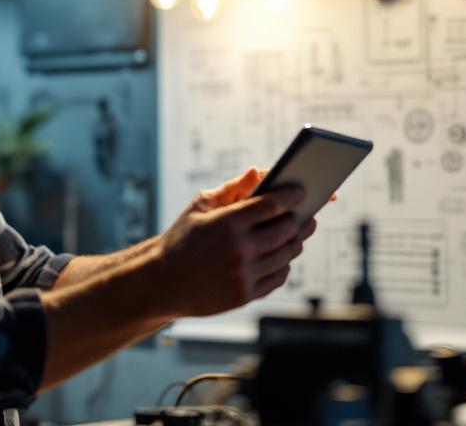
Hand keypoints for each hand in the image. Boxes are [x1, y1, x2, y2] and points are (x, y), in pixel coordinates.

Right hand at [152, 175, 318, 318]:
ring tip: (297, 234)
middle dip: (299, 219)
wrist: (161, 283)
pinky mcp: (245, 295)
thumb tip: (257, 172)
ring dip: (296, 242)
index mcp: (227, 222)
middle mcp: (239, 249)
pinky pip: (278, 277)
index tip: (300, 191)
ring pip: (286, 254)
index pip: (272, 205)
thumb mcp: (199, 207)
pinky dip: (284, 264)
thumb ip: (231, 188)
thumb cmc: (180, 239)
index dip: (291, 196)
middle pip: (286, 229)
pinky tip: (282, 256)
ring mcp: (244, 274)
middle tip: (305, 214)